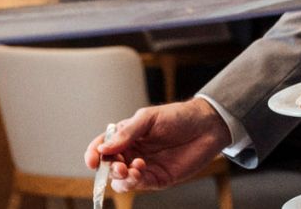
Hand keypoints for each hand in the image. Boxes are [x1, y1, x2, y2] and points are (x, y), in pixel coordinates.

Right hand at [84, 98, 229, 192]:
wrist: (207, 126)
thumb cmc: (178, 117)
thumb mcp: (149, 118)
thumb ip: (126, 133)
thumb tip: (103, 148)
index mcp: (126, 137)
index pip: (101, 147)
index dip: (93, 154)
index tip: (93, 160)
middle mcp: (132, 153)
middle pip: (109, 167)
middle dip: (109, 169)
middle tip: (119, 166)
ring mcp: (144, 167)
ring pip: (121, 181)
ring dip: (121, 179)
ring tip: (131, 170)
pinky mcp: (157, 178)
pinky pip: (139, 184)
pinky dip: (135, 182)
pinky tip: (140, 171)